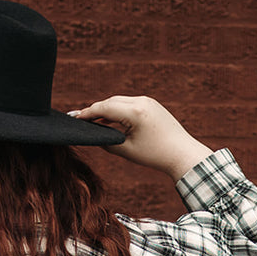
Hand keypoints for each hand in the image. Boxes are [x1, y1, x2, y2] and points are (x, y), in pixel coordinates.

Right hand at [70, 95, 212, 180]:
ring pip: (119, 101)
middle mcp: (141, 101)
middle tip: (79, 118)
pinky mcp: (151, 104)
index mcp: (134, 112)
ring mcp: (148, 101)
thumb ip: (107, 142)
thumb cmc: (155, 155)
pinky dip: (117, 110)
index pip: (103, 109)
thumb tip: (94, 135)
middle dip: (94, 110)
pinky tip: (108, 119)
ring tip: (91, 120)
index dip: (87, 114)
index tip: (74, 118)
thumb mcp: (127, 150)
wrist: (182, 153)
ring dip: (105, 109)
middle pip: (109, 102)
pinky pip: (128, 103)